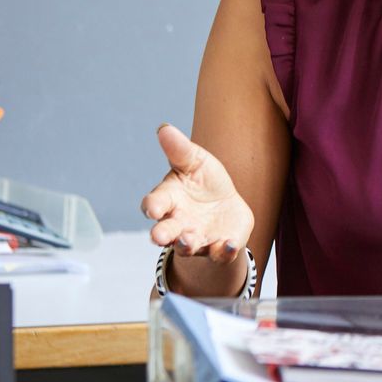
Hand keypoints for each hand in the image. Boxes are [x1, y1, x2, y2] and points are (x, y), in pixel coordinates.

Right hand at [141, 122, 252, 265]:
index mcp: (169, 200)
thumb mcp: (195, 161)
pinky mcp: (220, 247)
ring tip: (188, 241)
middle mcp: (178, 224)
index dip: (152, 206)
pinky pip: (220, 253)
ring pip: (188, 246)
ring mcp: (198, 238)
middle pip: (166, 232)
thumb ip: (180, 150)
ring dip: (187, 244)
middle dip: (162, 234)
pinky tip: (229, 244)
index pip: (154, 204)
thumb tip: (164, 128)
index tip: (153, 208)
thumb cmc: (203, 181)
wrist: (226, 206)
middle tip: (159, 236)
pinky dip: (224, 250)